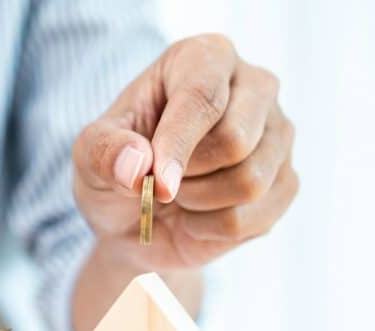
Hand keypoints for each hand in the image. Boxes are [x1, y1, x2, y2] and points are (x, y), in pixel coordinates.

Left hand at [72, 34, 297, 271]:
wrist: (134, 221)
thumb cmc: (117, 170)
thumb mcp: (88, 156)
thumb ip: (104, 152)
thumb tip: (137, 164)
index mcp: (203, 58)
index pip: (203, 95)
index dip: (178, 144)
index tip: (156, 183)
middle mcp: (253, 86)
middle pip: (235, 141)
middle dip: (186, 175)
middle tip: (159, 178)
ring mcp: (277, 134)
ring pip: (249, 183)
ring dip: (197, 203)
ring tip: (179, 192)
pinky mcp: (286, 182)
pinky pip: (250, 220)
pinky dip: (209, 229)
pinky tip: (198, 214)